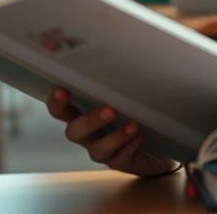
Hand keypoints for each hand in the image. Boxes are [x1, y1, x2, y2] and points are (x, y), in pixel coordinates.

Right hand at [45, 88, 178, 176]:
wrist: (160, 141)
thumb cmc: (139, 110)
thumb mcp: (128, 93)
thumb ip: (119, 82)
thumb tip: (125, 55)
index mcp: (84, 113)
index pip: (61, 109)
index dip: (56, 102)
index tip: (61, 89)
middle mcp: (88, 134)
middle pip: (74, 132)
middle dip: (88, 121)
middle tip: (109, 110)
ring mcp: (103, 150)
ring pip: (97, 149)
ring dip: (114, 137)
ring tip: (132, 125)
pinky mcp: (120, 162)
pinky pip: (119, 159)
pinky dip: (128, 147)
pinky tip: (139, 137)